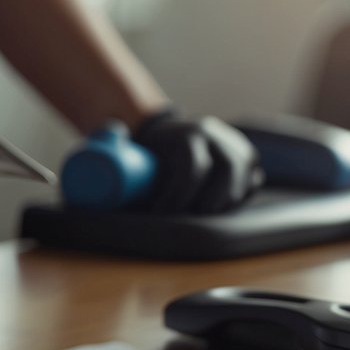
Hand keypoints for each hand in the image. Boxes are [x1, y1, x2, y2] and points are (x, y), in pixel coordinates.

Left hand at [131, 110, 262, 213]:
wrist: (168, 131)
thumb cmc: (148, 151)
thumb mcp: (135, 152)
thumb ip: (120, 161)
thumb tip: (96, 179)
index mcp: (188, 133)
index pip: (193, 167)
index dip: (178, 196)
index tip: (161, 213)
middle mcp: (217, 136)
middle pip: (228, 171)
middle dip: (210, 202)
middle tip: (191, 218)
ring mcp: (236, 145)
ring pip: (246, 178)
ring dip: (225, 203)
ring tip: (202, 214)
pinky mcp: (248, 158)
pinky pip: (253, 182)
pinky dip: (238, 198)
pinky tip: (218, 206)